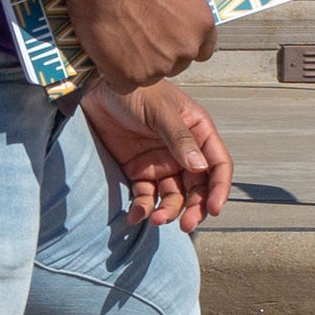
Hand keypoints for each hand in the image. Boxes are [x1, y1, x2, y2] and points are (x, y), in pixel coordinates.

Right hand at [60, 0, 235, 91]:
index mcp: (202, 24)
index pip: (202, 47)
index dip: (183, 35)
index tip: (164, 24)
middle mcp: (184, 49)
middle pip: (177, 61)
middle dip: (162, 48)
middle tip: (139, 24)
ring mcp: (156, 66)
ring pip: (152, 72)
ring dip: (140, 60)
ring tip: (122, 32)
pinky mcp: (128, 75)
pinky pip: (126, 81)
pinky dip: (117, 70)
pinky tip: (109, 47)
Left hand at [80, 79, 232, 233]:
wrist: (96, 88)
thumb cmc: (133, 89)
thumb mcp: (159, 109)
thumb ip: (179, 137)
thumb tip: (200, 168)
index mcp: (196, 130)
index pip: (217, 164)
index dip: (219, 188)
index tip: (214, 208)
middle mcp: (183, 150)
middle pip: (197, 188)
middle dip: (195, 208)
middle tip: (186, 225)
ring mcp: (161, 162)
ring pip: (173, 197)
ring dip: (168, 211)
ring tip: (155, 219)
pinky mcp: (139, 170)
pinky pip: (146, 196)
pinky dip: (143, 208)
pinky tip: (135, 215)